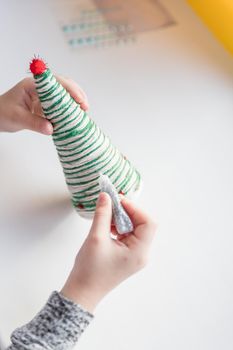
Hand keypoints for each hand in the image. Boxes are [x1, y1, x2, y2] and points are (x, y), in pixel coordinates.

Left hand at [0, 76, 88, 134]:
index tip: (80, 100)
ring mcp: (43, 96)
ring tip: (83, 112)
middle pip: (63, 85)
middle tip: (85, 107)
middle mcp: (39, 88)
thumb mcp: (17, 118)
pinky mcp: (45, 105)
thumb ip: (34, 123)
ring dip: (74, 102)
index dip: (70, 90)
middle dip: (76, 94)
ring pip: (63, 95)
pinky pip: (59, 105)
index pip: (55, 83)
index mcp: (32, 85)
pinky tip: (74, 117)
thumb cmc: (2, 113)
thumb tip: (51, 129)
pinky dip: (68, 110)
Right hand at [61, 193, 155, 311]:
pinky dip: (119, 227)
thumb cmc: (89, 269)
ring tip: (106, 216)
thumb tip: (105, 196)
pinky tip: (107, 225)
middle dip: (127, 212)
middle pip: (143, 225)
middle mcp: (142, 254)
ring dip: (122, 219)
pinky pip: (128, 235)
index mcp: (139, 251)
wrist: (82, 292)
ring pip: (135, 229)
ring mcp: (135, 256)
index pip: (148, 223)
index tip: (118, 201)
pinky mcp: (127, 256)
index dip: (135, 209)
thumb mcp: (96, 238)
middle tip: (111, 205)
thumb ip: (103, 214)